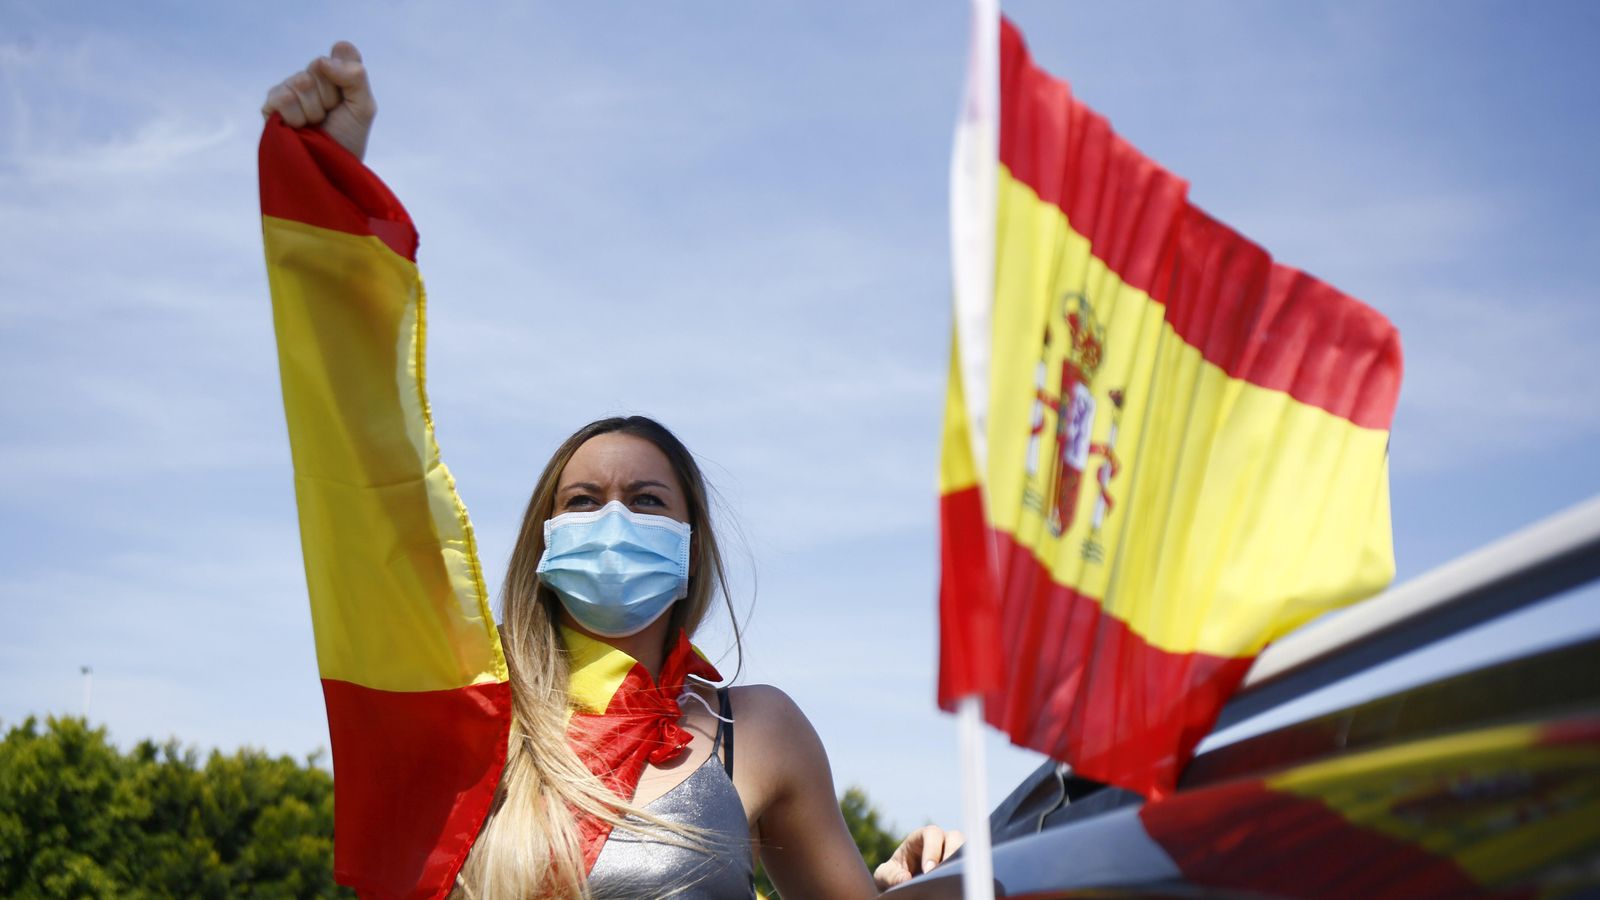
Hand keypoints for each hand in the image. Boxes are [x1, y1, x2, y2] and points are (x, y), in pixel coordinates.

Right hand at [260, 41, 375, 160]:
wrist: (331, 169)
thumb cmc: (348, 138)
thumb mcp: (364, 107)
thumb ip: (355, 77)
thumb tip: (323, 61)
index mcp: (332, 73)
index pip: (342, 53)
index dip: (348, 78)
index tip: (350, 100)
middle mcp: (309, 76)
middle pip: (319, 67)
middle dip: (331, 98)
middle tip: (330, 116)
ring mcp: (288, 89)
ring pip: (301, 82)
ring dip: (314, 110)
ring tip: (315, 125)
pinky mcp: (271, 106)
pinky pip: (283, 98)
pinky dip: (297, 118)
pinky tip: (299, 128)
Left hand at [873, 825, 964, 889]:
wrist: (903, 885)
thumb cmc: (893, 876)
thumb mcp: (885, 875)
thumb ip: (891, 875)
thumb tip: (906, 880)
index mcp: (922, 837)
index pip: (932, 834)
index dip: (932, 850)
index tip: (929, 871)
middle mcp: (942, 841)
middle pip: (956, 837)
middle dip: (953, 853)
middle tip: (946, 875)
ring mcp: (955, 852)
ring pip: (967, 851)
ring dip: (965, 863)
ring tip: (958, 881)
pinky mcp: (962, 866)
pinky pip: (972, 865)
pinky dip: (969, 873)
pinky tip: (962, 885)